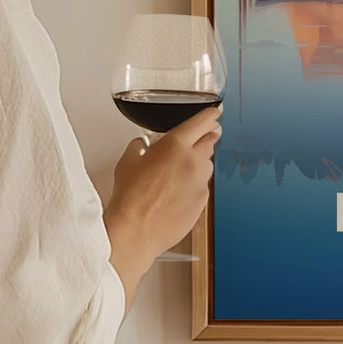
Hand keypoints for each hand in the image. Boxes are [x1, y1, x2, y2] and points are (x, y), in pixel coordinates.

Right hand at [104, 106, 221, 305]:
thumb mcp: (127, 162)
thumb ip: (139, 147)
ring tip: (180, 171)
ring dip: (199, 163)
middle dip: (206, 137)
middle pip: (210, 141)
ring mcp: (200, 183)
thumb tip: (142, 145)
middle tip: (200, 138)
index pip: (202, 122)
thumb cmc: (130, 197)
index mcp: (175, 145)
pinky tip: (177, 193)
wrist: (136, 230)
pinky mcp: (202, 202)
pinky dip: (194, 185)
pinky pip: (203, 187)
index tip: (214, 113)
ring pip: (207, 165)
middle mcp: (193, 162)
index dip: (210, 115)